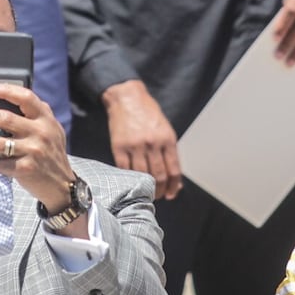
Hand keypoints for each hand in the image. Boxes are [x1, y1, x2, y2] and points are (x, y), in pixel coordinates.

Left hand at [0, 83, 79, 231]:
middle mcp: (40, 132)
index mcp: (45, 118)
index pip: (25, 97)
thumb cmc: (51, 151)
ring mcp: (33, 151)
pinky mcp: (26, 168)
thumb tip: (14, 94)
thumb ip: (36, 113)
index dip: (6, 90)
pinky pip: (1, 163)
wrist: (61, 183)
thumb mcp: (51, 127)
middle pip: (6, 118)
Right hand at [101, 80, 181, 199]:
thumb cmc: (148, 113)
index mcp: (167, 139)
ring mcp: (135, 145)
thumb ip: (170, 152)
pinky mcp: (119, 147)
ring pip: (143, 175)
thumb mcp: (165, 129)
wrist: (127, 98)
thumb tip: (175, 179)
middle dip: (161, 190)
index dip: (174, 186)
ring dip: (146, 188)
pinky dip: (130, 179)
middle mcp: (152, 143)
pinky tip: (132, 182)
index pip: (174, 170)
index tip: (172, 194)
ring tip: (147, 192)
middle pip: (159, 176)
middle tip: (159, 196)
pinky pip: (125, 169)